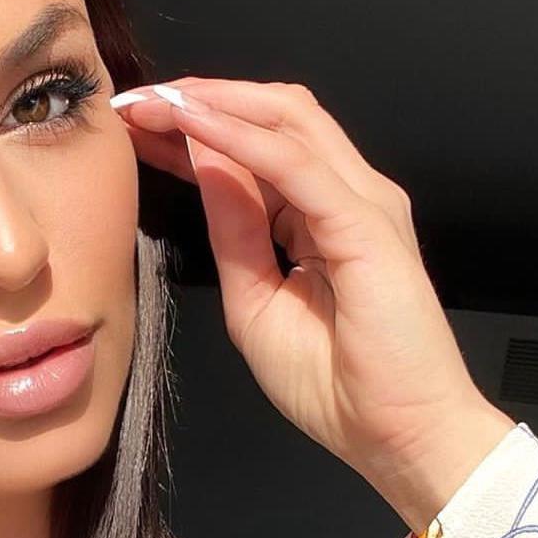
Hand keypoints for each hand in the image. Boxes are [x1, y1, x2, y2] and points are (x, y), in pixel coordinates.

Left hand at [110, 77, 515, 529]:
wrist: (399, 437)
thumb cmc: (340, 388)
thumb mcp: (256, 303)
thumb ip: (235, 235)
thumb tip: (205, 172)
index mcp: (321, 219)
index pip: (258, 150)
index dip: (197, 131)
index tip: (138, 126)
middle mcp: (348, 198)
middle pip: (274, 117)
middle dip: (202, 101)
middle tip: (137, 103)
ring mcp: (363, 204)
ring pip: (288, 121)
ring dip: (216, 105)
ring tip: (157, 102)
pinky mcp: (366, 224)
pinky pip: (296, 164)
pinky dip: (242, 139)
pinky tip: (195, 127)